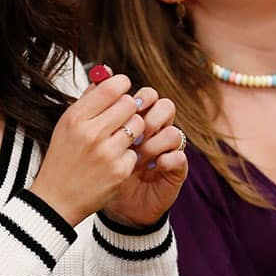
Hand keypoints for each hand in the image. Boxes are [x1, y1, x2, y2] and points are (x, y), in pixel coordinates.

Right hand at [29, 71, 146, 225]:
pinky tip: (114, 160)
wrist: (56, 199)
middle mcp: (91, 133)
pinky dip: (128, 155)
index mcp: (76, 118)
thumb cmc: (62, 158)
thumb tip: (108, 73)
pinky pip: (137, 151)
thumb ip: (89, 98)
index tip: (123, 89)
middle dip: (129, 108)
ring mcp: (107, 153)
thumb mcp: (66, 125)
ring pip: (138, 125)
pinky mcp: (120, 171)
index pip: (112, 88)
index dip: (122, 85)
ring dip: (133, 130)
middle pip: (129, 104)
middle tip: (122, 116)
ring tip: (119, 138)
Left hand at [102, 89, 187, 226]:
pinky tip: (152, 166)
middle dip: (149, 117)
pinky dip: (167, 159)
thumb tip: (103, 70)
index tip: (124, 108)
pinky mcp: (174, 171)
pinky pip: (179, 158)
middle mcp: (156, 131)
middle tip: (133, 131)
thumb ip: (100, 104)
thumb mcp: (97, 135)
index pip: (148, 96)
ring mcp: (167, 150)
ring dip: (155, 141)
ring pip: (173, 132)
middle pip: (165, 108)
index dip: (139, 98)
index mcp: (139, 118)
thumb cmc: (102, 169)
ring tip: (139, 154)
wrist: (112, 205)